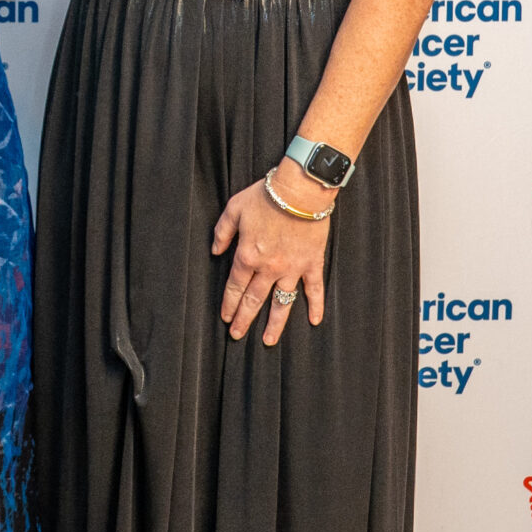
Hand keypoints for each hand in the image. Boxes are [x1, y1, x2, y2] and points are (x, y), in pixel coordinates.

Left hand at [211, 162, 331, 345]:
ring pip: (281, 302)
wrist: (300, 190)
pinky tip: (315, 321)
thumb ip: (222, 232)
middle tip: (237, 334)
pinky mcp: (312, 263)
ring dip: (274, 323)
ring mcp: (292, 268)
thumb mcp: (234, 209)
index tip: (225, 317)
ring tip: (268, 341)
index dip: (228, 303)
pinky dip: (316, 305)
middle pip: (253, 299)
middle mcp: (269, 268)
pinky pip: (314, 289)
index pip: (234, 286)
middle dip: (244, 319)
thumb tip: (215, 251)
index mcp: (248, 255)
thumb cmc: (266, 196)